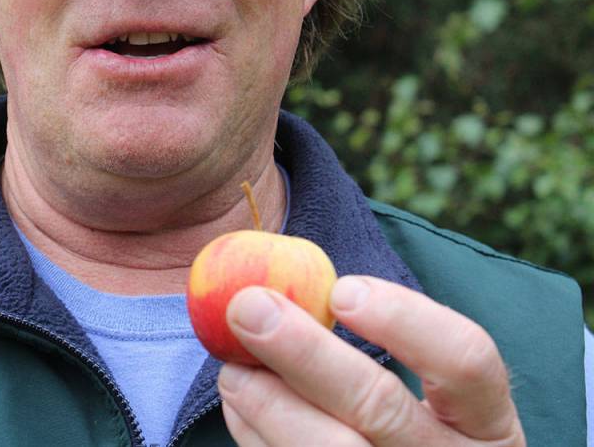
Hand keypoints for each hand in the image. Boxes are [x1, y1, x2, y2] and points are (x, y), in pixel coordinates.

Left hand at [217, 276, 524, 445]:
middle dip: (305, 351)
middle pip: (380, 406)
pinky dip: (257, 436)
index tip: (341, 290)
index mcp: (487, 424)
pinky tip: (241, 405)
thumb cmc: (409, 434)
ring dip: (268, 401)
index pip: (467, 359)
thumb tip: (283, 290)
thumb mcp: (427, 396)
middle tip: (248, 307)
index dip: (404, 319)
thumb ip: (377, 342)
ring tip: (234, 367)